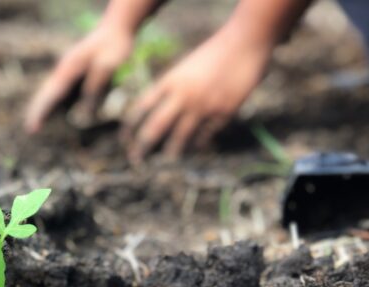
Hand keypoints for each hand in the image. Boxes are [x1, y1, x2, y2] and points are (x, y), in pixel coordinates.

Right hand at [25, 23, 133, 133]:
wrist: (117, 28)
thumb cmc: (114, 46)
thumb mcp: (108, 66)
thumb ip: (94, 88)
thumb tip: (85, 114)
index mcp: (69, 68)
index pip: (50, 94)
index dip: (40, 112)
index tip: (32, 127)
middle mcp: (64, 69)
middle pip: (46, 93)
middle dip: (38, 111)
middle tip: (30, 131)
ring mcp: (69, 70)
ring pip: (53, 92)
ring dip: (47, 108)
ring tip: (39, 126)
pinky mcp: (76, 73)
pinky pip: (63, 91)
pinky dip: (58, 103)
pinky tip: (60, 115)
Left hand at [122, 26, 272, 163]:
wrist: (245, 43)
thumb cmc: (214, 53)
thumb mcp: (186, 67)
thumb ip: (173, 87)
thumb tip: (158, 109)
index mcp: (170, 80)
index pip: (142, 107)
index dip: (131, 126)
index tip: (124, 140)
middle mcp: (183, 95)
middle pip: (156, 126)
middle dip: (142, 146)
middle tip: (135, 160)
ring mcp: (202, 105)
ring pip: (180, 136)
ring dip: (171, 152)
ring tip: (167, 161)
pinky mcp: (222, 112)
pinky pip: (206, 135)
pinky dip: (199, 145)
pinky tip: (195, 151)